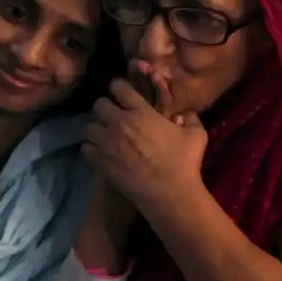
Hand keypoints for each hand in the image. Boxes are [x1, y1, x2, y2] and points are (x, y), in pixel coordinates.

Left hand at [81, 70, 207, 206]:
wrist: (170, 193)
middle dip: (105, 108)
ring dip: (96, 129)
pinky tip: (100, 152)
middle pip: (99, 104)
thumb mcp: (197, 135)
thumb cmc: (185, 163)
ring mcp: (108, 142)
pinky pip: (85, 148)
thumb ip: (190, 118)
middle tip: (113, 116)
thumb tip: (183, 114)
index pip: (119, 87)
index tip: (122, 92)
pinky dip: (91, 149)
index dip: (119, 87)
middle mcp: (120, 123)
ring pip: (88, 126)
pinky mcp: (100, 161)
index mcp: (141, 112)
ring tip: (104, 135)